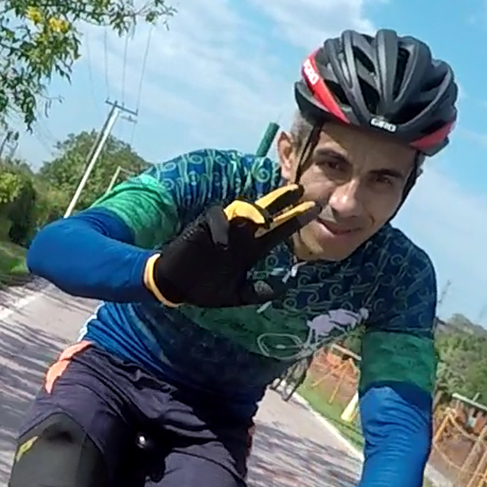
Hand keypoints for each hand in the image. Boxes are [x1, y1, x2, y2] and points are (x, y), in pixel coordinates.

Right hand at [143, 183, 317, 307]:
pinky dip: (222, 224)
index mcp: (249, 251)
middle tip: (300, 190)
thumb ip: (258, 292)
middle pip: (265, 214)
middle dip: (281, 202)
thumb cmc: (204, 289)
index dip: (294, 220)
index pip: (276, 232)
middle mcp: (240, 237)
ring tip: (267, 219)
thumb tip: (284, 286)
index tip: (313, 210)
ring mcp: (222, 230)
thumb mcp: (235, 295)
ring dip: (254, 212)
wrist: (174, 285)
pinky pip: (216, 218)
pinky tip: (226, 235)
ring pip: (243, 212)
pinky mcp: (203, 227)